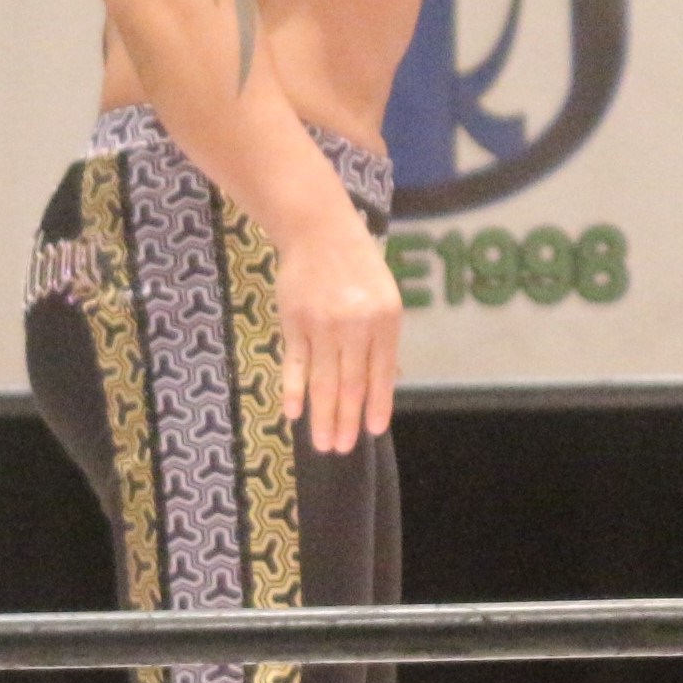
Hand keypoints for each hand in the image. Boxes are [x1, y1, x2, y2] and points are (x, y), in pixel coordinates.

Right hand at [275, 208, 402, 452]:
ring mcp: (322, 325)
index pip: (382, 373)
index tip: (373, 432)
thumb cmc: (358, 267)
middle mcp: (356, 325)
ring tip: (323, 444)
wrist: (319, 232)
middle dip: (347, 421)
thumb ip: (384, 340)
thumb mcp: (385, 298)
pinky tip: (293, 414)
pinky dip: (293, 390)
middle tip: (342, 449)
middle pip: (351, 383)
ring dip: (323, 416)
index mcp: (385, 320)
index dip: (377, 405)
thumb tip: (389, 381)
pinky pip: (294, 364)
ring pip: (323, 380)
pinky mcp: (294, 322)